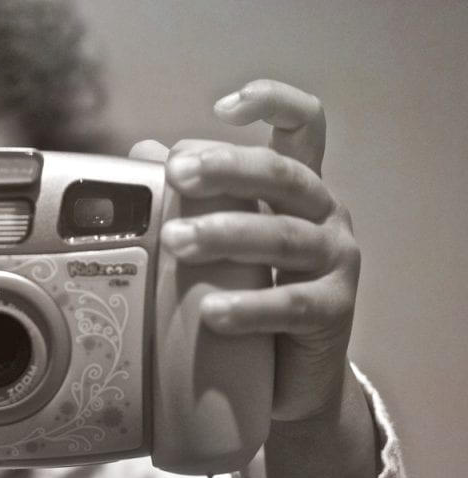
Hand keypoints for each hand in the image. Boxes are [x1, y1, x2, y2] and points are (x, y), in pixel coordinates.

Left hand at [132, 79, 358, 422]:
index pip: (303, 125)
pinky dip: (249, 306)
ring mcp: (335, 260)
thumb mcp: (219, 241)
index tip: (223, 108)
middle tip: (176, 175)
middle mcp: (323, 214)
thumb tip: (142, 152)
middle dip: (228, 169)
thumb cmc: (249, 292)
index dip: (273, 102)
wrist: (288, 375)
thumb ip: (190, 196)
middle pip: (283, 174)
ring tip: (175, 241)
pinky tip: (210, 312)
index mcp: (295, 188)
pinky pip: (292, 304)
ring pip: (284, 237)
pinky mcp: (334, 310)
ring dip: (227, 234)